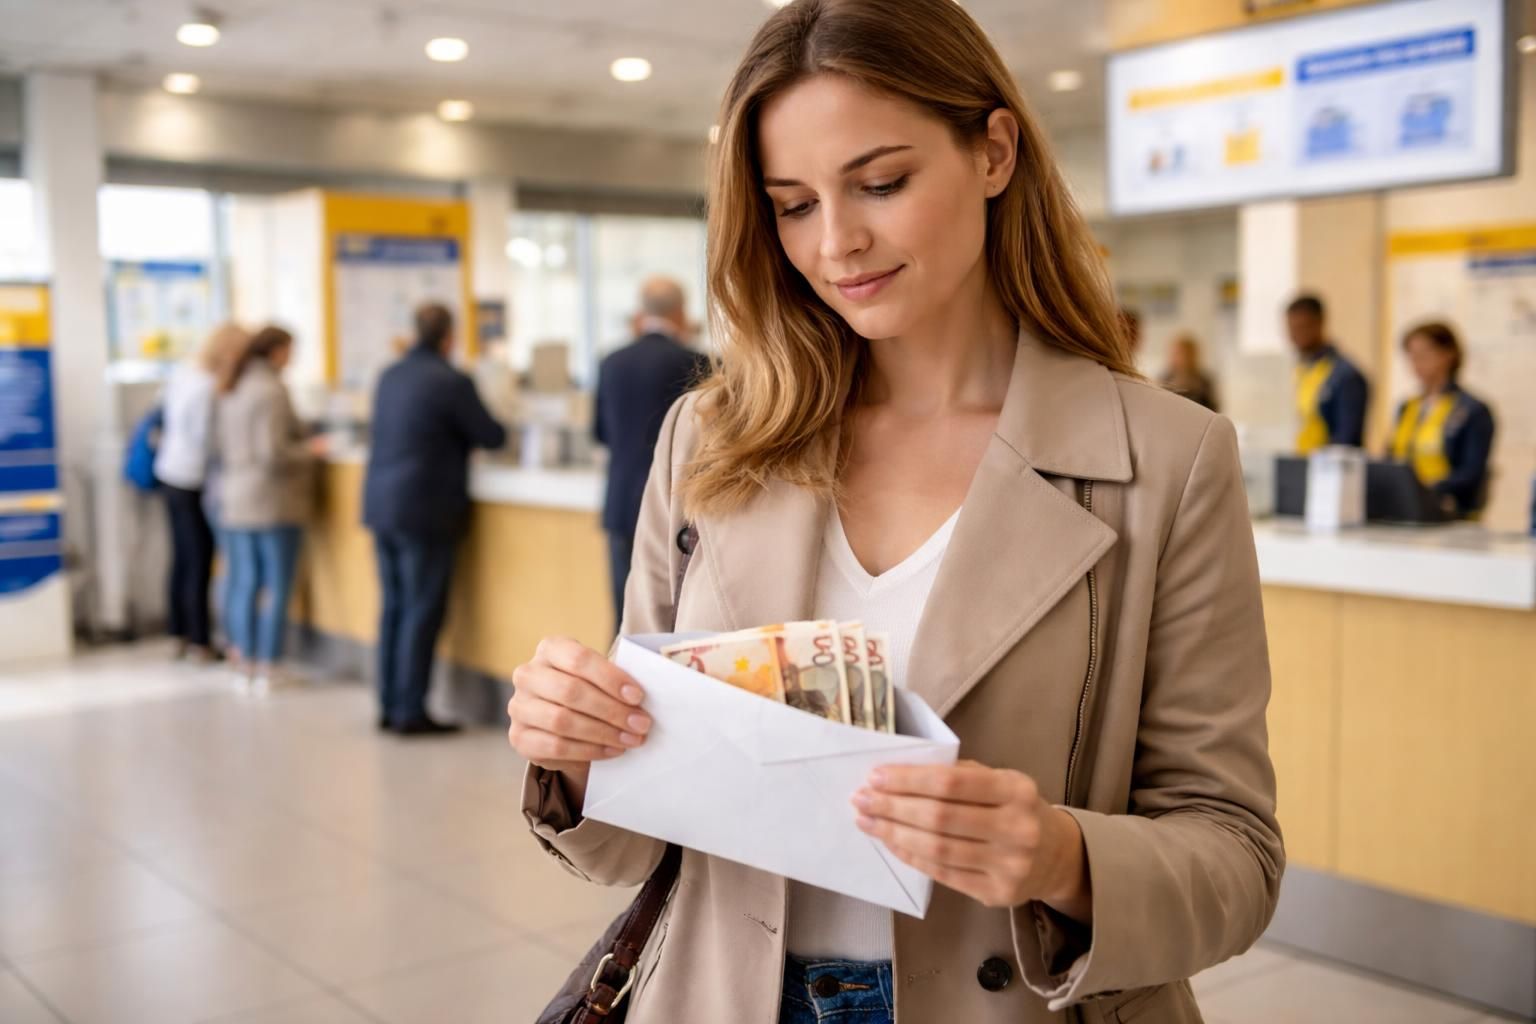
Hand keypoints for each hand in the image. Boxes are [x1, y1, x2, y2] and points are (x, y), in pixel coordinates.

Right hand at [507, 637, 650, 803]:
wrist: (565, 723)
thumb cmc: (590, 691)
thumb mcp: (600, 677)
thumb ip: (616, 679)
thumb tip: (646, 696)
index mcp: (550, 649)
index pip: (579, 659)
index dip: (610, 678)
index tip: (639, 696)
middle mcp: (528, 674)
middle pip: (570, 691)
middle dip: (611, 710)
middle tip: (641, 724)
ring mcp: (519, 706)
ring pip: (562, 721)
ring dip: (603, 733)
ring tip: (631, 739)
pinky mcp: (518, 737)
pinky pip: (554, 746)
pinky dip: (588, 750)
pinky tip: (612, 751)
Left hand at [853, 760, 1090, 916]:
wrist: (1055, 856)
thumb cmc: (1015, 808)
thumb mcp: (999, 781)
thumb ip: (958, 776)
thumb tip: (898, 775)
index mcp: (1017, 789)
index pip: (951, 783)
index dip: (909, 780)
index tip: (875, 776)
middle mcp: (1018, 828)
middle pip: (940, 818)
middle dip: (892, 807)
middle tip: (861, 799)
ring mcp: (1009, 866)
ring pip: (937, 849)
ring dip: (894, 834)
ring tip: (867, 821)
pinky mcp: (997, 894)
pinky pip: (942, 874)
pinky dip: (911, 857)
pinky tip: (890, 843)